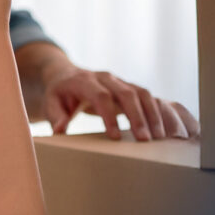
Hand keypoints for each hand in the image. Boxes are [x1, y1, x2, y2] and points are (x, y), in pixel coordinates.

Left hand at [41, 68, 199, 141]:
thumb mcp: (51, 103)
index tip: (116, 137)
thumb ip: (55, 116)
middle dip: (138, 117)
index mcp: (84, 81)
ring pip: (142, 93)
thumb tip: (60, 130)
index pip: (101, 96)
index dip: (110, 116)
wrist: (68, 75)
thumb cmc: (59, 94)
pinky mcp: (129, 87)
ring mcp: (120, 81)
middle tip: (145, 140)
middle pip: (127, 93)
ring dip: (152, 114)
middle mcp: (105, 78)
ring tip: (159, 137)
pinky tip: (163, 129)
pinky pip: (148, 97)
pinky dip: (157, 112)